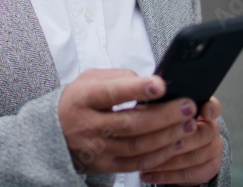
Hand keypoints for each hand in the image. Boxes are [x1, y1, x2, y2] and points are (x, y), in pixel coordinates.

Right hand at [58, 69, 198, 174]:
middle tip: (188, 106)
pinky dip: (159, 154)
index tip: (160, 84)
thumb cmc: (78, 101)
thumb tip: (147, 82)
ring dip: (168, 136)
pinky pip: (137, 163)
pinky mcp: (105, 165)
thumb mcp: (88, 79)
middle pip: (132, 123)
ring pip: (138, 145)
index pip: (111, 93)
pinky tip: (175, 143)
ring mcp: (97, 149)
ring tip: (189, 125)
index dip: (137, 89)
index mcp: (83, 99)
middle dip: (165, 115)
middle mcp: (89, 126)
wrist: (54, 133)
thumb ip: (117, 77)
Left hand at [139, 97, 223, 185]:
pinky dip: (167, 176)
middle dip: (178, 138)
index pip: (213, 106)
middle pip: (203, 134)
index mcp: (204, 110)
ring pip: (195, 156)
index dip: (210, 109)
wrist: (177, 150)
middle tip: (156, 142)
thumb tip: (150, 96)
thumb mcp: (162, 112)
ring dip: (168, 161)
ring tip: (144, 162)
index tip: (202, 112)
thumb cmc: (166, 125)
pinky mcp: (210, 168)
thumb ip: (162, 106)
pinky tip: (148, 174)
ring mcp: (214, 149)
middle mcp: (213, 129)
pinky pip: (191, 174)